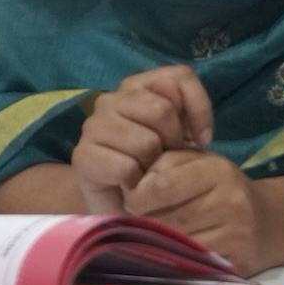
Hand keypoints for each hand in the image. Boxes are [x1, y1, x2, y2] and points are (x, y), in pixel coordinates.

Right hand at [73, 65, 214, 213]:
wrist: (120, 207)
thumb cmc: (154, 168)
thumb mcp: (180, 139)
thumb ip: (189, 118)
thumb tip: (199, 135)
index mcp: (136, 87)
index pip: (178, 76)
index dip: (198, 108)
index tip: (201, 139)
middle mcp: (111, 99)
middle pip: (162, 110)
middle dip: (174, 143)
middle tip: (167, 161)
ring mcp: (93, 126)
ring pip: (146, 142)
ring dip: (154, 167)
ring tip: (148, 175)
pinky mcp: (82, 156)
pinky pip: (126, 168)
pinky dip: (136, 185)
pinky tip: (132, 189)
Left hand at [124, 149, 276, 272]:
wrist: (268, 221)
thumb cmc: (219, 187)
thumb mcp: (196, 162)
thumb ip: (163, 164)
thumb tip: (132, 187)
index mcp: (217, 172)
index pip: (161, 187)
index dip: (138, 195)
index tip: (132, 198)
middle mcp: (231, 203)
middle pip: (166, 219)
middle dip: (143, 221)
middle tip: (139, 219)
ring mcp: (236, 237)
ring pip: (176, 246)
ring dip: (157, 242)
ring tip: (155, 234)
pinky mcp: (236, 265)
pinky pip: (191, 266)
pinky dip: (176, 260)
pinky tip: (173, 251)